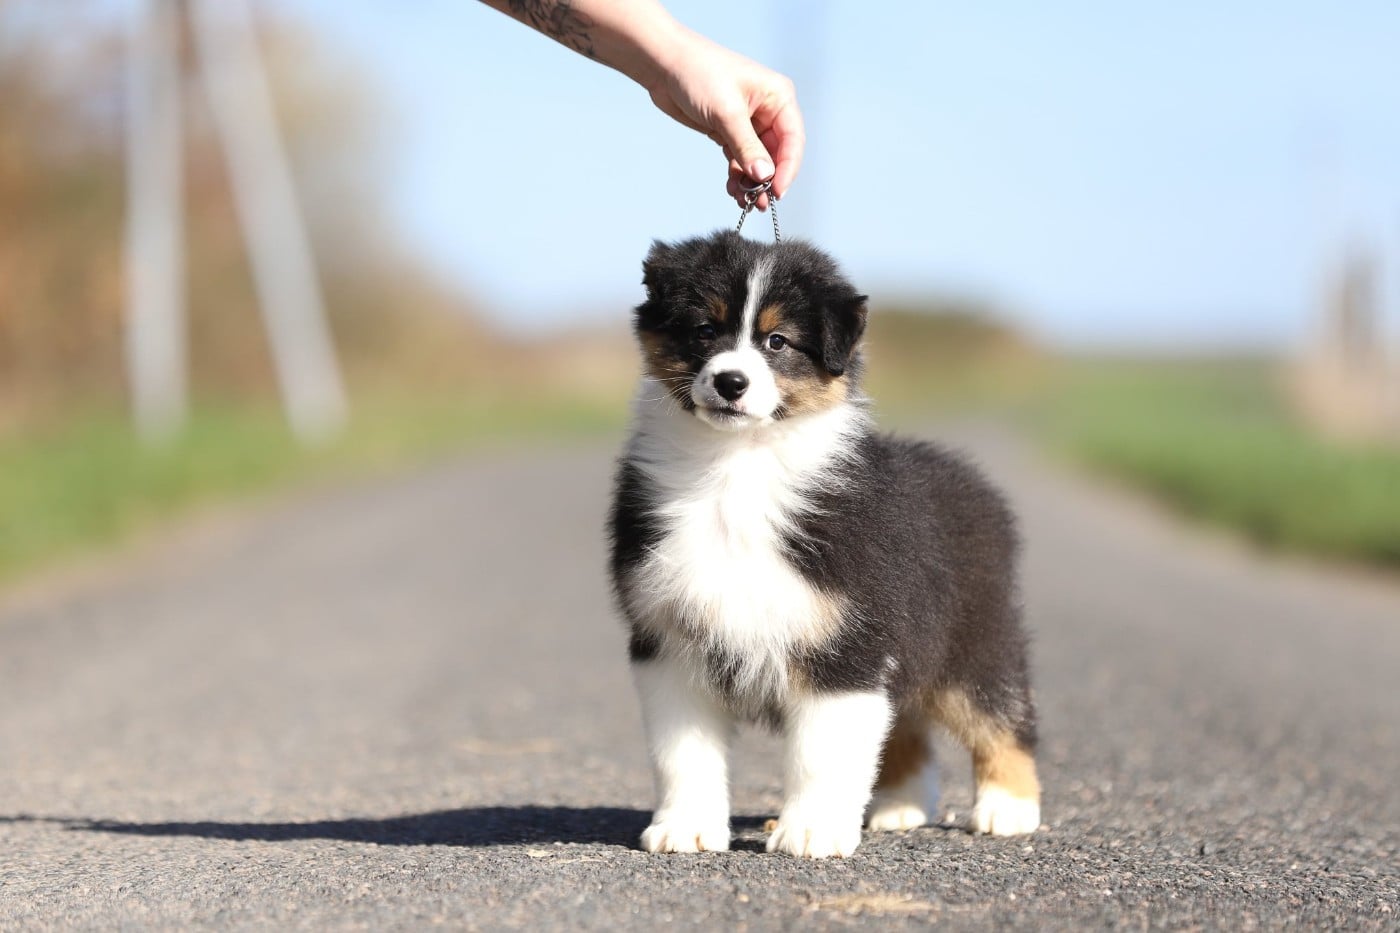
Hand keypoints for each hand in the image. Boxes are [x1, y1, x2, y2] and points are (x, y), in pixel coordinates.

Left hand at [645, 32, 803, 210]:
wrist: (664, 64)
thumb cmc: (699, 74)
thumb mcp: (727, 113)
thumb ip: (747, 147)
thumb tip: (765, 176)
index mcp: (778, 97)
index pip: (793, 140)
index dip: (787, 168)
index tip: (776, 192)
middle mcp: (768, 110)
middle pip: (777, 154)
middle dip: (767, 180)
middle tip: (759, 204)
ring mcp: (749, 122)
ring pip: (758, 160)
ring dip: (751, 182)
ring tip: (742, 201)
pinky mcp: (729, 131)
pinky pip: (740, 159)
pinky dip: (737, 175)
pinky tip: (732, 188)